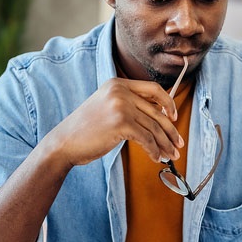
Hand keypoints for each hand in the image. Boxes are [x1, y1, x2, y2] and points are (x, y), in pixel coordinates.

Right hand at [42, 78, 184, 168]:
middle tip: (178, 144)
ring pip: (154, 127)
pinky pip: (147, 139)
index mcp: (117, 84)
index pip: (153, 88)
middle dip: (171, 131)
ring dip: (165, 144)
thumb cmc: (85, 130)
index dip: (168, 103)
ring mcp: (121, 106)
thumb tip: (158, 116)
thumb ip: (128, 105)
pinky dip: (154, 150)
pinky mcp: (121, 123)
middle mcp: (120, 91)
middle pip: (157, 111)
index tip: (174, 117)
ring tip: (170, 155)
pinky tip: (156, 158)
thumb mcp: (106, 108)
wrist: (64, 143)